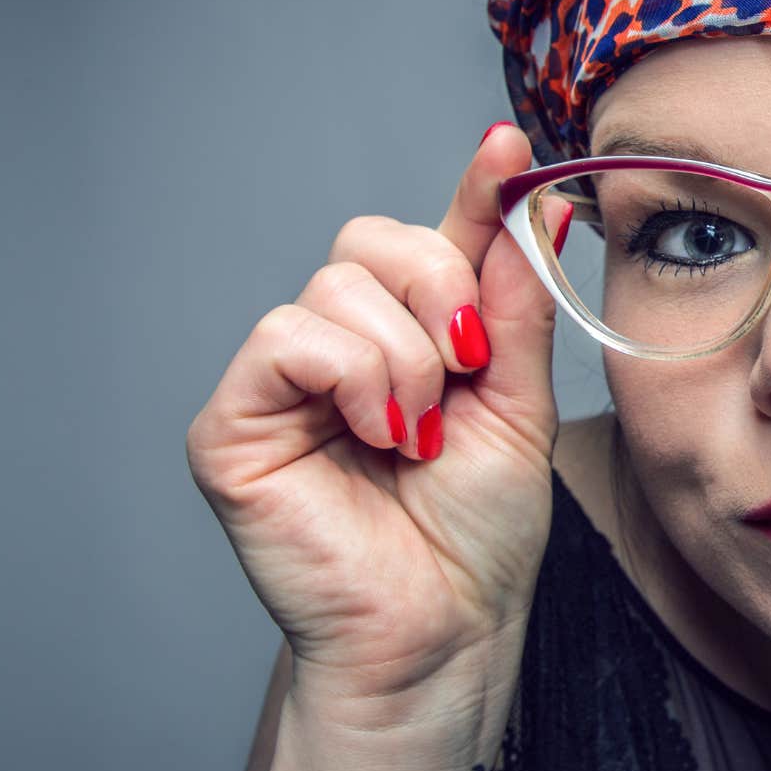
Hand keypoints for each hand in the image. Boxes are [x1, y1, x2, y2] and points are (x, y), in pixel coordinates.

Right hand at [186, 124, 572, 718]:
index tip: (510, 145)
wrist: (447, 625)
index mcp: (411, 338)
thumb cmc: (478, 531)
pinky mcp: (234, 419)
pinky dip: (353, 374)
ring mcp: (282, 380)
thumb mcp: (518, 401)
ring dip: (408, 355)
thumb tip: (535, 203)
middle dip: (442, 290)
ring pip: (338, 284)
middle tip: (467, 370)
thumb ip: (513, 303)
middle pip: (376, 240)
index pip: (435, 238)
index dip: (473, 191)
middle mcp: (341, 346)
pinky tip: (379, 433)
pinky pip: (290, 333)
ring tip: (420, 434)